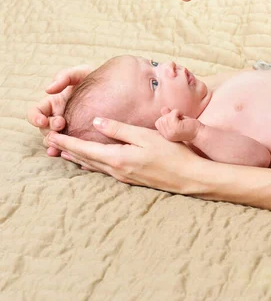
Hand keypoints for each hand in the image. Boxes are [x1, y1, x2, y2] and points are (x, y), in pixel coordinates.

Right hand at [27, 64, 93, 155]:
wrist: (117, 89)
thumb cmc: (95, 79)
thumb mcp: (81, 73)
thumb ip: (65, 76)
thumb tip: (48, 89)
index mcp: (54, 103)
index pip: (36, 112)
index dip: (35, 117)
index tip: (42, 120)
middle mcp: (58, 117)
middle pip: (44, 129)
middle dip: (49, 130)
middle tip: (60, 125)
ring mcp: (69, 129)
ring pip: (55, 140)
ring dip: (54, 143)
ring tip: (59, 144)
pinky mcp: (82, 136)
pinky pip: (71, 147)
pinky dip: (65, 150)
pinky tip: (64, 153)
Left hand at [45, 117, 208, 193]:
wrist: (190, 178)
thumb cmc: (172, 153)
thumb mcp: (146, 136)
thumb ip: (120, 129)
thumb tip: (96, 122)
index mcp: (117, 157)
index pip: (84, 148)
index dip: (66, 142)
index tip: (50, 135)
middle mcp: (116, 170)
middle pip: (84, 159)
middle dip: (66, 149)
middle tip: (50, 141)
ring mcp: (123, 176)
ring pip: (93, 166)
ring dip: (77, 158)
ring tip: (62, 151)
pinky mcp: (131, 179)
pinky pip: (103, 170)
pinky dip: (90, 163)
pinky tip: (89, 162)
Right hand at [156, 107, 200, 141]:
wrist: (199, 132)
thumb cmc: (189, 126)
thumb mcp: (177, 120)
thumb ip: (169, 115)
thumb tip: (163, 108)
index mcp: (166, 135)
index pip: (158, 123)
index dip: (165, 118)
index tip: (175, 119)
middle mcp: (167, 135)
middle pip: (161, 119)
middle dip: (169, 115)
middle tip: (179, 118)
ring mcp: (171, 132)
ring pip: (165, 117)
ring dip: (174, 113)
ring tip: (181, 117)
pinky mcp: (176, 128)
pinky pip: (171, 115)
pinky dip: (177, 112)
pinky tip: (182, 115)